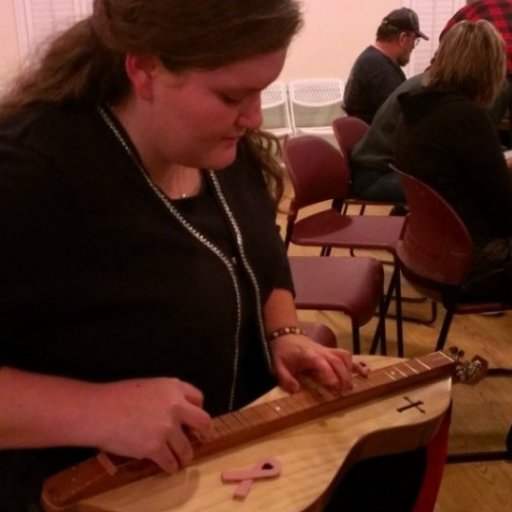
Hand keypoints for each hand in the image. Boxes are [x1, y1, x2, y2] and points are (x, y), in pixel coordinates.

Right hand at [93, 377, 212, 472]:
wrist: (98, 411)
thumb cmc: (117, 396)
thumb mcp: (148, 386)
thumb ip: (166, 396)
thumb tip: (176, 411)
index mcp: (173, 387)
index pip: (198, 398)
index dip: (197, 409)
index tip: (194, 419)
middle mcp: (176, 406)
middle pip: (203, 421)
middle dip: (205, 432)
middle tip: (204, 438)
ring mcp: (167, 428)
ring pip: (186, 447)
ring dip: (186, 456)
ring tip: (182, 459)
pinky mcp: (156, 447)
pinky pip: (170, 461)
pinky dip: (170, 466)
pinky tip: (168, 466)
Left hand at [270, 334, 368, 393]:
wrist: (286, 335)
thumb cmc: (283, 352)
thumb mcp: (278, 366)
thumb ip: (286, 379)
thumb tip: (296, 390)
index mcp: (307, 355)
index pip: (321, 362)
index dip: (328, 373)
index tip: (333, 386)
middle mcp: (320, 351)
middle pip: (336, 360)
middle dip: (342, 376)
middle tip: (343, 392)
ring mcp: (327, 350)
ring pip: (344, 356)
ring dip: (350, 371)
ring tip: (350, 387)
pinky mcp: (331, 351)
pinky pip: (346, 355)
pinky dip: (356, 364)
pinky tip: (364, 374)